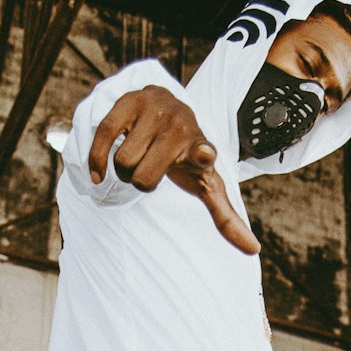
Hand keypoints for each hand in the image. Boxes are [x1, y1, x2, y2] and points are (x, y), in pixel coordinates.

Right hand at [88, 86, 259, 255]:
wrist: (169, 106)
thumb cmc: (187, 155)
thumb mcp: (207, 183)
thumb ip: (226, 217)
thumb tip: (254, 250)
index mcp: (200, 148)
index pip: (203, 152)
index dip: (202, 154)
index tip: (203, 154)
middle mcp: (179, 125)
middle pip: (141, 179)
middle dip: (140, 182)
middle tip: (150, 168)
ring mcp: (154, 109)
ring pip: (123, 162)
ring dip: (123, 169)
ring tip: (137, 156)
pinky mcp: (129, 100)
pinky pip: (104, 136)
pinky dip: (96, 160)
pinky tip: (99, 174)